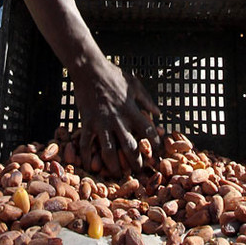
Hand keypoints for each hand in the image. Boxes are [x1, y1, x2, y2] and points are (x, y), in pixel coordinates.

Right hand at [72, 56, 160, 178]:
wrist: (89, 69)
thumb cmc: (113, 75)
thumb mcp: (135, 84)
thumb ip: (147, 100)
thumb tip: (159, 114)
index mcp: (131, 110)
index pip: (147, 131)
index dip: (154, 144)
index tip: (157, 153)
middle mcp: (118, 119)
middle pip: (130, 147)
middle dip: (135, 162)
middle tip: (138, 171)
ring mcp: (101, 122)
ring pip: (109, 151)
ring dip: (114, 166)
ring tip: (118, 174)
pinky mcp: (87, 123)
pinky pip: (86, 144)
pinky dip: (87, 157)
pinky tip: (89, 166)